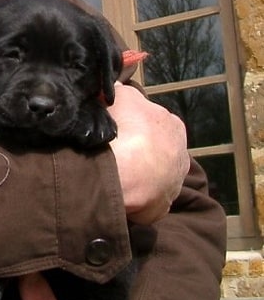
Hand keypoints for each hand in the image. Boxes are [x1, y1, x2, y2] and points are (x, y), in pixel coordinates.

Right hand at [109, 84, 188, 224]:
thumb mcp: (124, 96)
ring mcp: (173, 185)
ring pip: (153, 177)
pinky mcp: (161, 208)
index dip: (135, 124)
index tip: (118, 128)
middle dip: (140, 151)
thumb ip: (124, 91)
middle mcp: (182, 156)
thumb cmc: (126, 130)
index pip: (154, 122)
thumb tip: (119, 91)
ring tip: (116, 174)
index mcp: (174, 126)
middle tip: (116, 151)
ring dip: (138, 176)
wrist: (125, 173)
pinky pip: (146, 201)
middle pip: (156, 150)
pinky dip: (134, 198)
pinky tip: (120, 192)